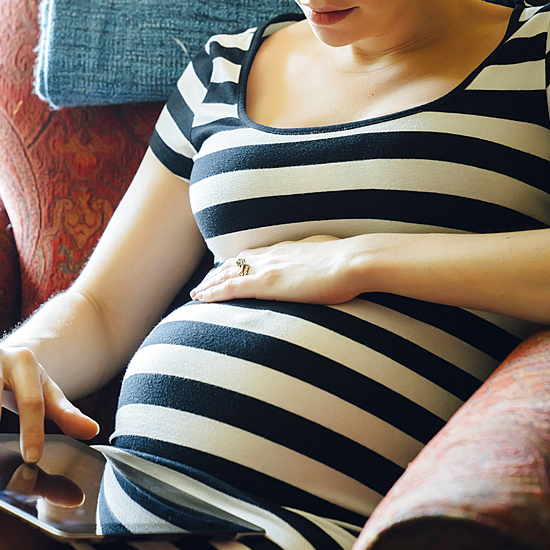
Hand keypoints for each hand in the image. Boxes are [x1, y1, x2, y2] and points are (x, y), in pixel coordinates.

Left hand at [190, 235, 364, 305]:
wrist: (353, 262)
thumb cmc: (351, 262)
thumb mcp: (332, 258)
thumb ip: (321, 263)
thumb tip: (326, 269)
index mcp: (288, 249)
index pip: (255, 255)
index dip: (238, 263)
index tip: (226, 268)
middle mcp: (273, 255)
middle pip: (236, 262)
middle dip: (217, 273)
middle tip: (203, 284)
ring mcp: (268, 267)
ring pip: (227, 274)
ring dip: (209, 284)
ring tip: (196, 294)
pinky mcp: (267, 283)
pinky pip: (231, 288)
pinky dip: (213, 293)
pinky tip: (200, 299)